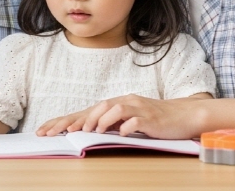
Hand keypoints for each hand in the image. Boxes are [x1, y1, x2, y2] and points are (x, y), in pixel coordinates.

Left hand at [36, 95, 206, 139]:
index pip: (88, 111)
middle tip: (61, 132)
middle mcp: (125, 101)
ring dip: (99, 120)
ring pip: (113, 108)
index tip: (48, 130)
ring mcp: (138, 107)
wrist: (185, 115)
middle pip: (96, 107)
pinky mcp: (150, 117)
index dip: (67, 120)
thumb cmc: (157, 120)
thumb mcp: (131, 121)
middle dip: (75, 120)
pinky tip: (119, 133)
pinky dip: (125, 126)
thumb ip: (113, 124)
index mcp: (118, 103)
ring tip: (87, 131)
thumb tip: (92, 132)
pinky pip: (134, 120)